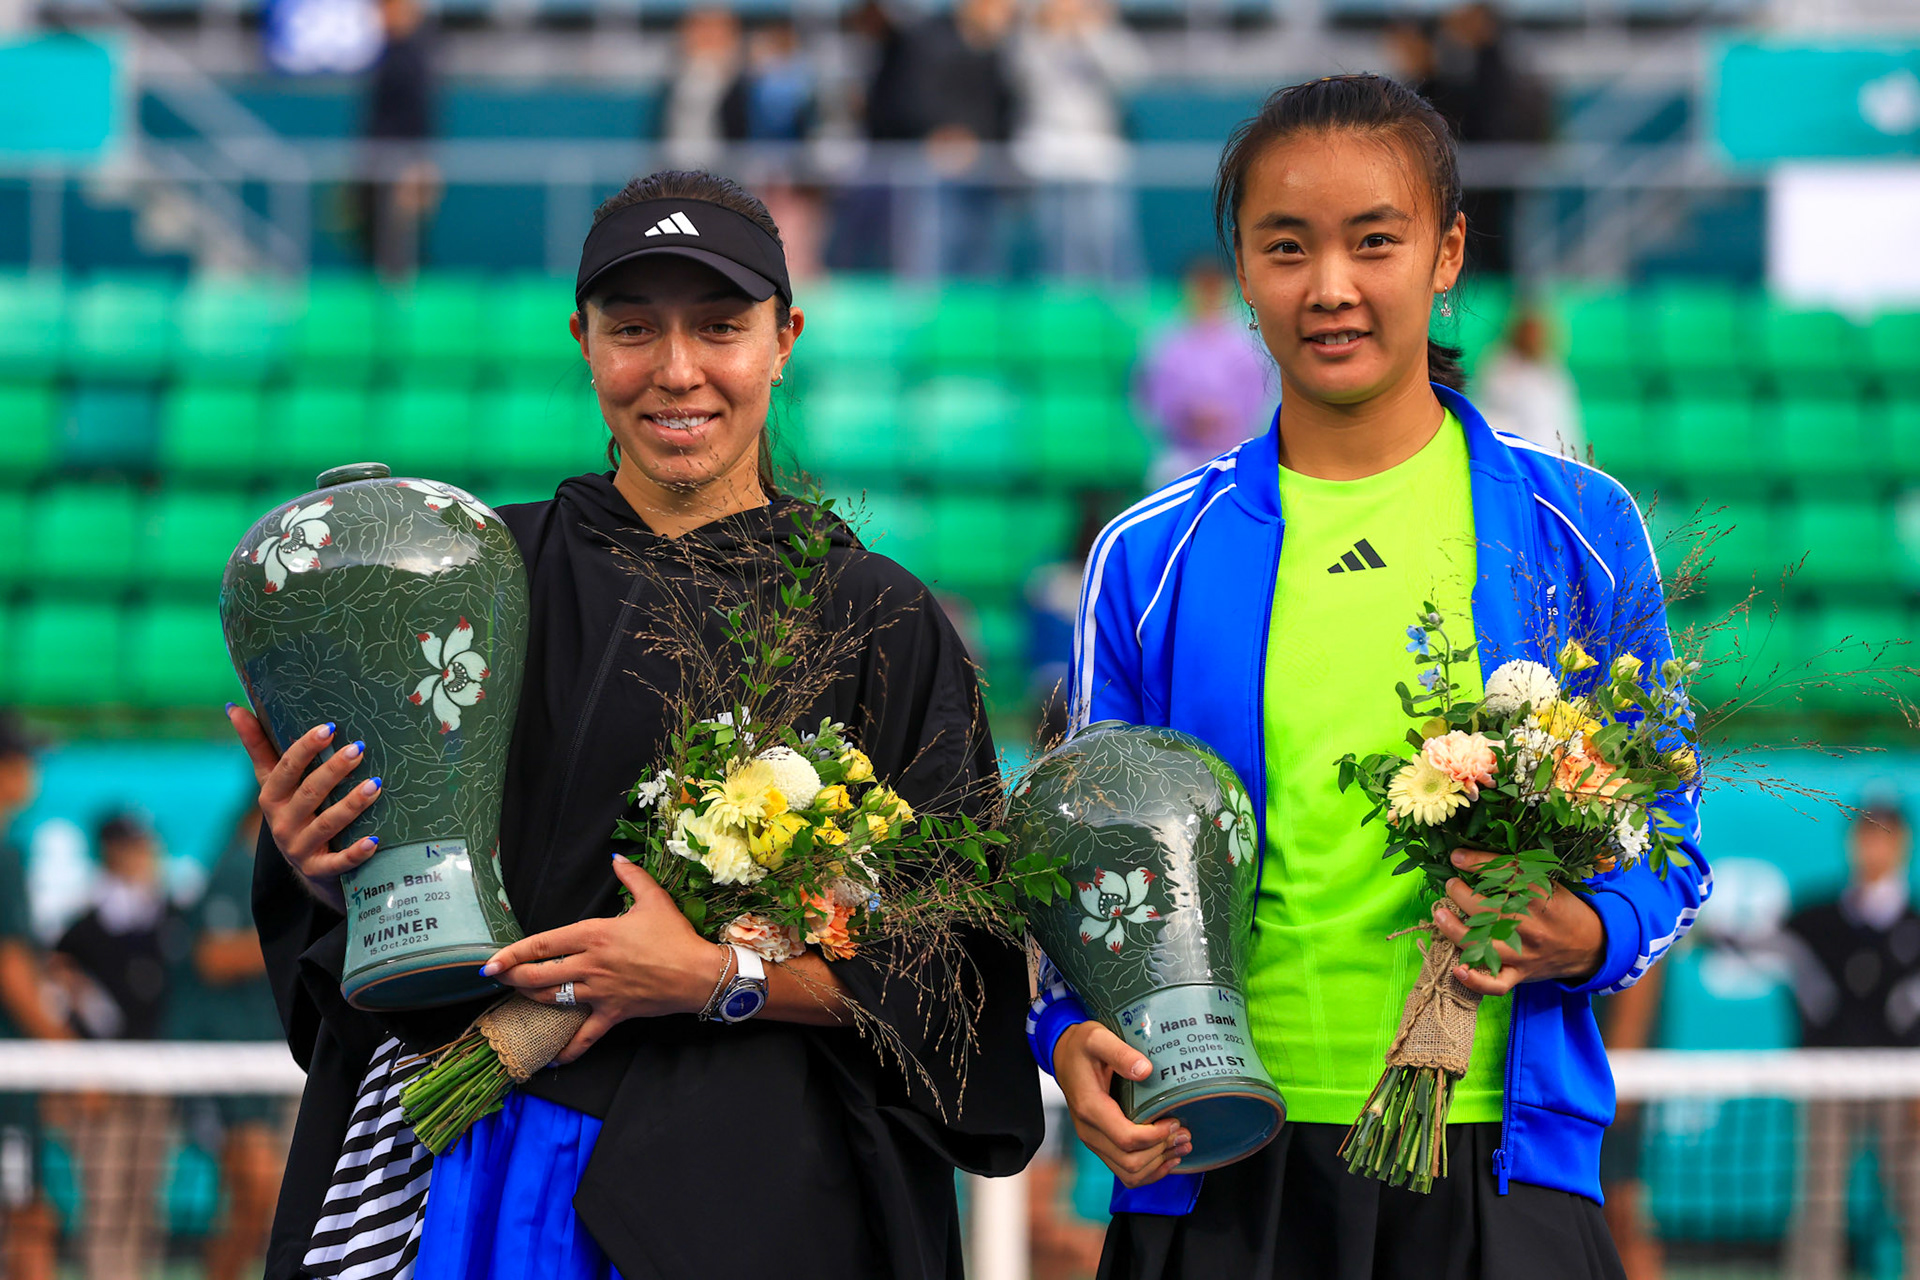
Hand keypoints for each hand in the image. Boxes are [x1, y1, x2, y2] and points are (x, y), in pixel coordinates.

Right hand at [228, 706, 382, 913]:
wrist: (309, 867)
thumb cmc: (294, 810)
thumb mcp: (274, 782)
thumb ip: (259, 746)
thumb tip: (235, 708)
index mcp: (272, 797)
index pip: (286, 769)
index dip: (305, 748)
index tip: (329, 728)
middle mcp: (282, 823)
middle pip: (309, 794)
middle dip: (333, 771)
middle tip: (359, 749)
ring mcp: (299, 849)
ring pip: (327, 825)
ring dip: (351, 805)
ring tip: (375, 785)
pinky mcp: (319, 871)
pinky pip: (338, 862)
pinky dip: (356, 852)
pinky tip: (375, 841)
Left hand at [480, 857, 727, 1064]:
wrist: (698, 973)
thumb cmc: (675, 936)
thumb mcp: (654, 899)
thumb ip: (632, 876)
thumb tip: (616, 857)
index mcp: (595, 935)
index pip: (542, 944)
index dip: (512, 954)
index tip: (491, 961)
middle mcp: (591, 964)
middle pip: (539, 974)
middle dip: (512, 977)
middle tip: (497, 978)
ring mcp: (599, 992)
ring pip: (553, 998)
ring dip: (531, 998)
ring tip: (517, 995)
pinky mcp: (612, 1013)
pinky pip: (584, 1036)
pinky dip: (567, 1050)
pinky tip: (550, 1058)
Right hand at [1052, 1020, 1189, 1187]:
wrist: (1063, 1054)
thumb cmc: (1081, 1046)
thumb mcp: (1097, 1038)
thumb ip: (1120, 1053)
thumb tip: (1145, 1070)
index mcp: (1090, 1107)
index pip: (1127, 1138)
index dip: (1156, 1136)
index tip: (1175, 1121)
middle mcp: (1089, 1131)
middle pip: (1130, 1162)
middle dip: (1162, 1151)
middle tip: (1185, 1134)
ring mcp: (1094, 1140)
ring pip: (1129, 1173)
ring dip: (1159, 1165)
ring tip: (1182, 1146)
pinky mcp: (1100, 1143)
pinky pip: (1125, 1171)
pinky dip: (1149, 1170)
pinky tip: (1168, 1158)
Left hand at [1433, 848, 1605, 995]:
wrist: (1592, 946)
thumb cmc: (1561, 910)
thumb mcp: (1548, 883)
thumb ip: (1516, 871)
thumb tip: (1473, 857)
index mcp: (1540, 898)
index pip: (1504, 876)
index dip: (1477, 864)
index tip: (1456, 858)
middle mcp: (1529, 925)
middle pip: (1486, 908)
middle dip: (1459, 893)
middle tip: (1451, 885)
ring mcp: (1523, 952)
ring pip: (1481, 944)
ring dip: (1453, 929)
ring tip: (1438, 914)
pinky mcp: (1520, 974)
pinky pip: (1496, 984)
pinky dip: (1475, 981)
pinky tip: (1458, 969)